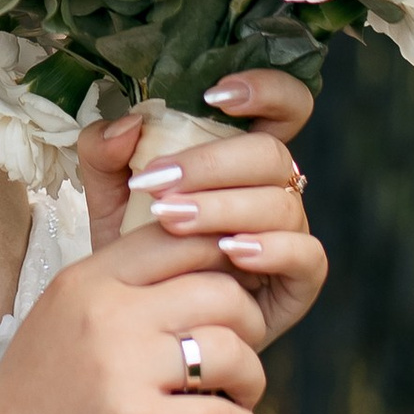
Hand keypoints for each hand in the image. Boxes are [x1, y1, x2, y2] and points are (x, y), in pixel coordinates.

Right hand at [0, 226, 274, 413]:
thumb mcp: (59, 332)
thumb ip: (118, 297)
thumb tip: (203, 274)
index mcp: (83, 282)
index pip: (180, 237)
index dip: (225, 264)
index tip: (232, 303)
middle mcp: (100, 313)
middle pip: (219, 288)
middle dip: (249, 324)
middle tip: (240, 360)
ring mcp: (117, 370)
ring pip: (231, 349)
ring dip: (252, 379)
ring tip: (240, 400)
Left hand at [79, 73, 323, 349]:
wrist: (141, 324)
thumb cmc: (137, 251)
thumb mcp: (109, 197)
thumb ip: (105, 153)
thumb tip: (126, 126)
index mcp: (240, 156)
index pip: (284, 106)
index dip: (266, 89)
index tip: (213, 95)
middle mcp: (272, 189)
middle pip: (271, 154)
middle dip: (213, 165)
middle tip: (159, 184)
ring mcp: (289, 234)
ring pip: (282, 204)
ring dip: (224, 208)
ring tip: (173, 221)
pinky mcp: (298, 282)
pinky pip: (308, 256)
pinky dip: (272, 249)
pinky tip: (231, 253)